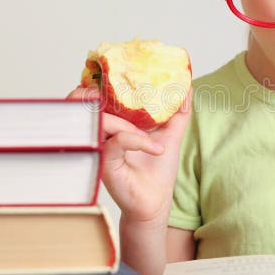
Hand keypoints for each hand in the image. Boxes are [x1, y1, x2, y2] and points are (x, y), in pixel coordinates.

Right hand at [67, 85, 191, 223]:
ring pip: (102, 119)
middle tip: (119, 98)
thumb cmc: (158, 169)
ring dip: (126, 123)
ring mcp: (100, 146)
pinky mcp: (104, 161)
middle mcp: (101, 132)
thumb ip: (178, 111)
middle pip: (86, 103)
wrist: (156, 201)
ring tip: (149, 135)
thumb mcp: (171, 134)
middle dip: (95, 95)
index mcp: (112, 122)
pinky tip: (156, 148)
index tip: (115, 73)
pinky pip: (116, 141)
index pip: (93, 96)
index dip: (95, 82)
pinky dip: (137, 140)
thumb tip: (188, 85)